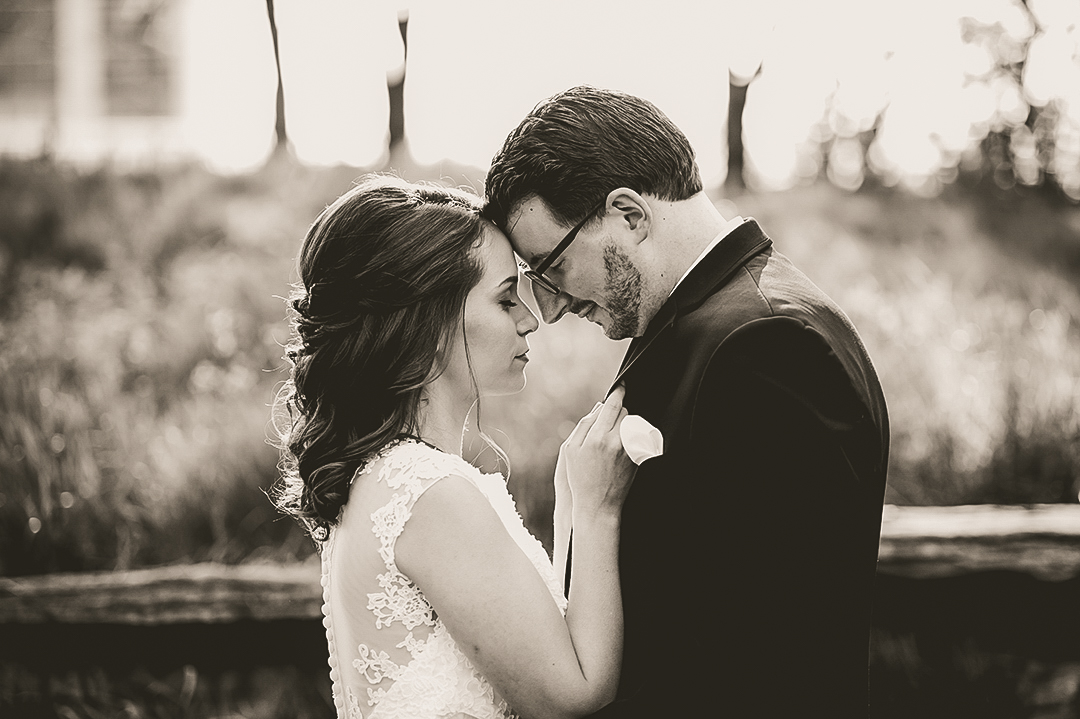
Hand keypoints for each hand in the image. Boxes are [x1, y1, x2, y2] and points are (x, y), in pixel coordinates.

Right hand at [560, 386, 637, 518]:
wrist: (598, 506)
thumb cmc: (580, 478)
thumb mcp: (571, 450)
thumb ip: (584, 425)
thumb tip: (599, 408)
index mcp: (598, 438)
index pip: (613, 406)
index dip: (618, 393)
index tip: (621, 386)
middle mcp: (616, 442)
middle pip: (625, 412)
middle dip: (618, 412)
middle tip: (607, 423)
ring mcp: (629, 451)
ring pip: (633, 424)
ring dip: (625, 424)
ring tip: (613, 437)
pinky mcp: (637, 459)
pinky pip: (637, 438)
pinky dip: (631, 437)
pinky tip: (620, 448)